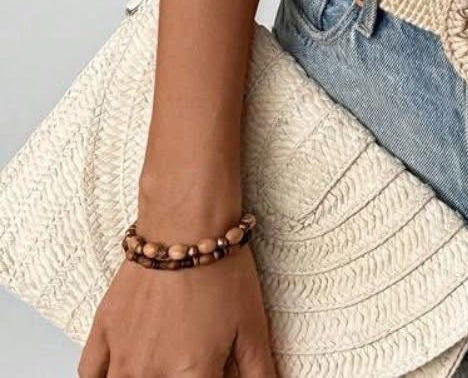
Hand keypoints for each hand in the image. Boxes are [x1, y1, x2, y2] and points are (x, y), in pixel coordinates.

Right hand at [77, 246, 277, 377]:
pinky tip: (122, 370)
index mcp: (190, 376)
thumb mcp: (253, 326)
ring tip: (164, 363)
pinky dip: (104, 377)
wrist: (186, 223)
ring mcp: (122, 357)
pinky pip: (89, 374)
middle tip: (188, 362)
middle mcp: (150, 374)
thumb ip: (259, 371)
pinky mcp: (102, 333)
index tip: (214, 373)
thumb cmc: (221, 269)